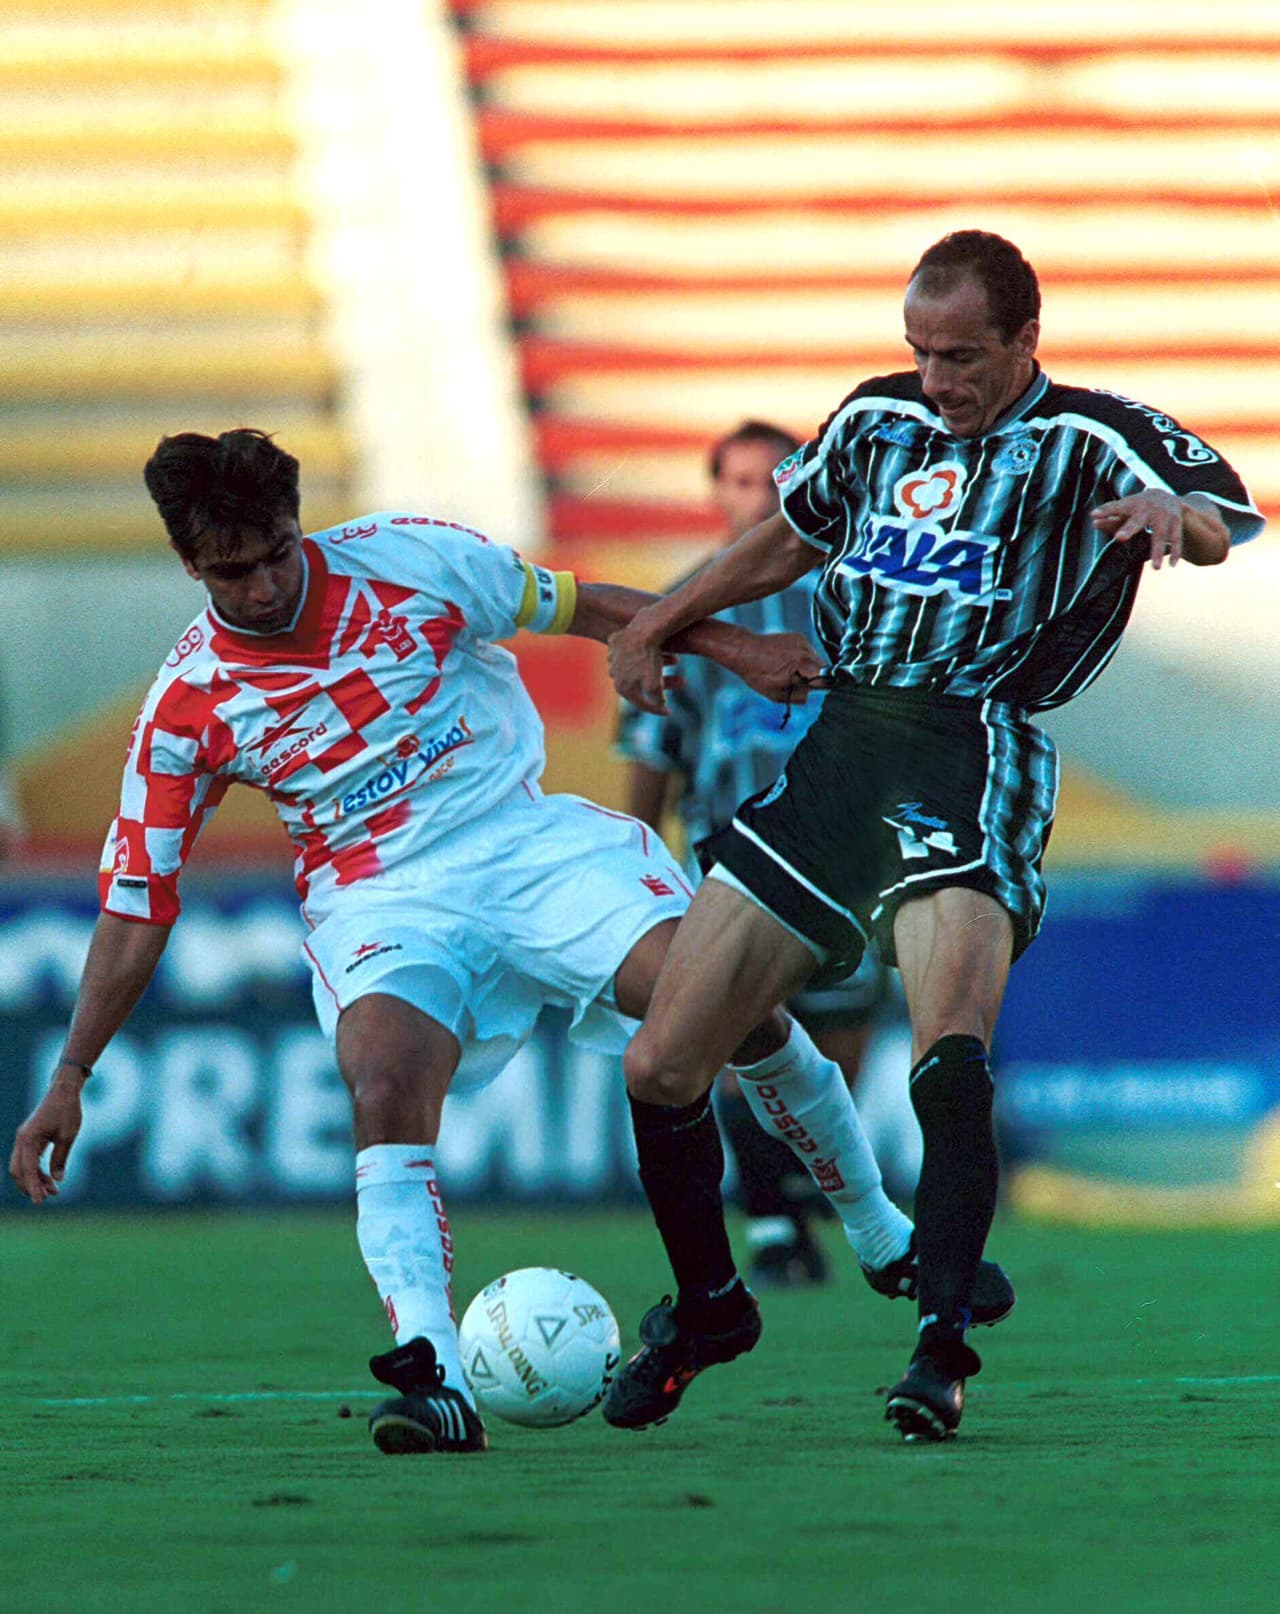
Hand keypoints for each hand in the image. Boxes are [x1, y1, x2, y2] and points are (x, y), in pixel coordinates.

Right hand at [9, 1067, 86, 1203]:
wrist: (64, 1091)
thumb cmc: (67, 1110)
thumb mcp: (67, 1136)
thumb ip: (60, 1158)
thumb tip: (57, 1179)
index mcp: (28, 1139)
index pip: (27, 1170)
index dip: (33, 1187)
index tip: (40, 1201)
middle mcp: (22, 1140)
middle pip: (19, 1171)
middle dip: (31, 1186)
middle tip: (48, 1196)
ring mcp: (24, 1139)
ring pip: (23, 1167)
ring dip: (35, 1179)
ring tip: (54, 1190)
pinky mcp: (30, 1139)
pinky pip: (29, 1160)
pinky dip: (37, 1171)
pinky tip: (50, 1179)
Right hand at [608, 611, 669, 713]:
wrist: (643, 629)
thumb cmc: (649, 659)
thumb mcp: (655, 685)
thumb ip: (656, 699)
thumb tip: (659, 703)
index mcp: (621, 687)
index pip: (641, 703)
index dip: (657, 709)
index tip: (670, 711)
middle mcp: (613, 673)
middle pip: (641, 683)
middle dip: (665, 682)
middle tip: (683, 681)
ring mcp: (612, 656)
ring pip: (638, 665)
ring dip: (660, 664)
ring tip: (676, 660)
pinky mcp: (615, 641)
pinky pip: (633, 649)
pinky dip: (645, 651)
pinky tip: (660, 649)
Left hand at [728, 631, 828, 704]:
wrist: (744, 650)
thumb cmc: (756, 672)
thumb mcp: (776, 694)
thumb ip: (798, 696)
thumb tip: (809, 694)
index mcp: (802, 664)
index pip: (825, 679)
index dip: (820, 687)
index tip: (813, 690)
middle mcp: (806, 650)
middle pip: (823, 669)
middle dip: (813, 677)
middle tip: (796, 681)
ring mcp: (803, 641)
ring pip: (816, 660)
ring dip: (808, 668)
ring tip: (788, 670)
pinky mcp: (798, 637)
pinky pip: (808, 652)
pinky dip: (802, 659)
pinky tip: (787, 662)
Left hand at [1090, 490, 1185, 568]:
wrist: (1168, 497)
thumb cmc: (1139, 508)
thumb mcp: (1126, 511)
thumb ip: (1111, 519)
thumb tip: (1094, 523)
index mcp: (1132, 504)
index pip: (1116, 507)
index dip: (1105, 511)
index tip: (1094, 515)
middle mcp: (1148, 508)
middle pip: (1137, 520)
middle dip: (1128, 529)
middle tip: (1119, 538)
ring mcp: (1164, 514)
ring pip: (1160, 534)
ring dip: (1157, 550)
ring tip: (1155, 568)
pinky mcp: (1176, 520)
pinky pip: (1176, 538)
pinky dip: (1175, 551)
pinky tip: (1172, 564)